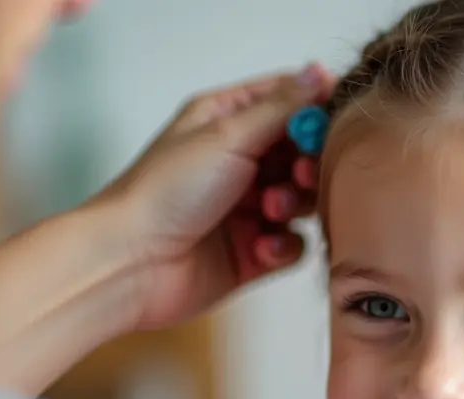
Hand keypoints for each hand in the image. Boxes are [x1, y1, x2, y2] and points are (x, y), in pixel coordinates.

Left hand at [102, 64, 332, 329]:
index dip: (315, 110)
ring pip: (303, 199)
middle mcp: (239, 160)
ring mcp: (247, 208)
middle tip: (301, 173)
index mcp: (227, 120)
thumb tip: (319, 71)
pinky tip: (260, 248)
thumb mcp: (228, 135)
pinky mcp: (253, 252)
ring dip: (294, 204)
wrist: (130, 264)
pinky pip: (292, 244)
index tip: (332, 123)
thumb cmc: (165, 191)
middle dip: (308, 164)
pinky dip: (283, 246)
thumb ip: (282, 107)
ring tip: (270, 211)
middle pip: (303, 152)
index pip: (288, 102)